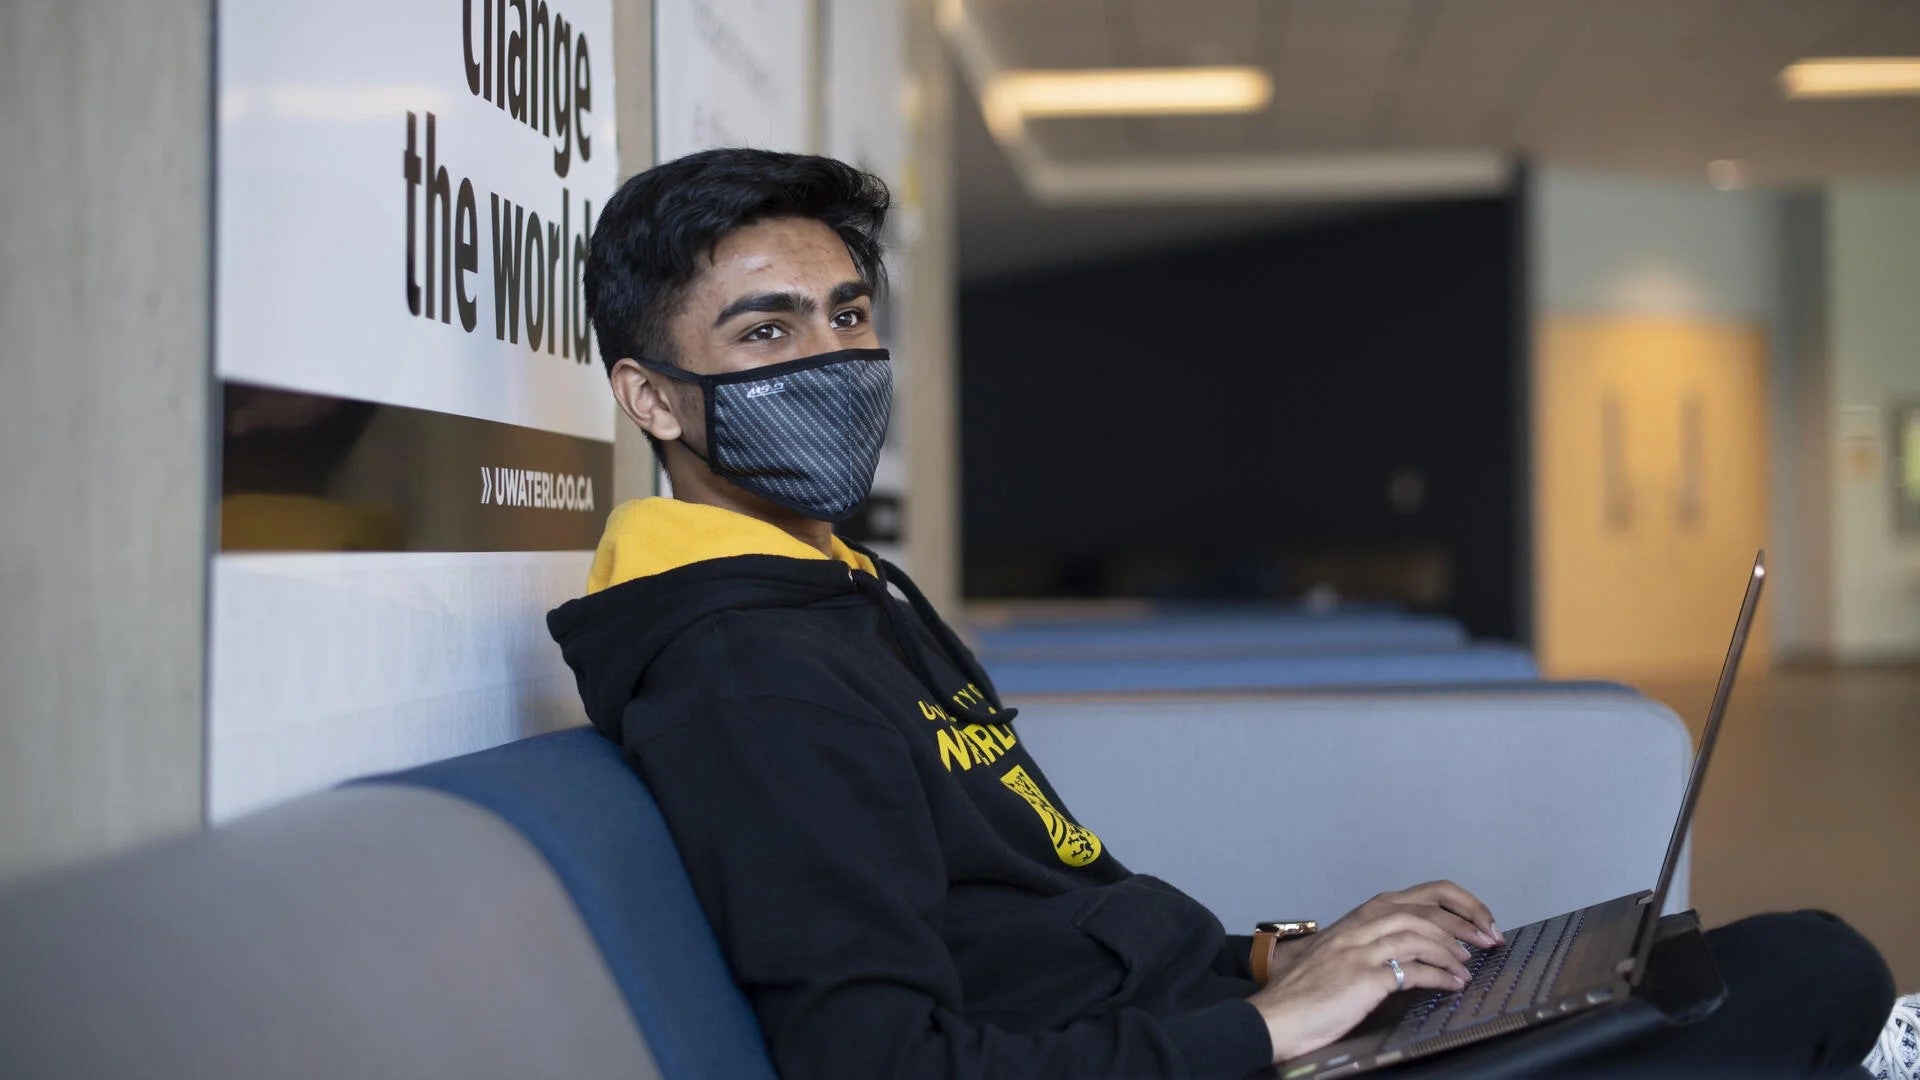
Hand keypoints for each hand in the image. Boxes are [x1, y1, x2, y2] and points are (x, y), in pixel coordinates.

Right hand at [1266, 879, 1501, 983]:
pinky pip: (1413, 970)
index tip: (1483, 921)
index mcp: (1360, 916)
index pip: (1421, 893)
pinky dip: (1440, 976)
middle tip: (1491, 940)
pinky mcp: (1363, 978)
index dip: (1460, 904)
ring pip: (1421, 933)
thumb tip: (1419, 951)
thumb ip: (1374, 944)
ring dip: (1454, 950)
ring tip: (1471, 966)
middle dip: (1466, 922)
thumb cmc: (1307, 990)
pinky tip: (1454, 985)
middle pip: (1426, 907)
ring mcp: (1361, 950)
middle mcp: (1362, 926)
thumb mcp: (1341, 954)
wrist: (1276, 1015)